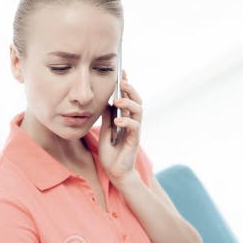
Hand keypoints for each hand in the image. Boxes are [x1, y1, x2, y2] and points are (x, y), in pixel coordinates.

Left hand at [98, 70, 143, 187]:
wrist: (115, 171)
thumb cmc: (111, 152)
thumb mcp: (105, 129)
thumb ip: (107, 116)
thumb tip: (104, 99)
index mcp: (125, 117)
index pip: (128, 97)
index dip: (126, 84)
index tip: (122, 71)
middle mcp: (132, 121)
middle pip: (137, 100)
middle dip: (130, 89)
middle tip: (121, 82)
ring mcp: (135, 130)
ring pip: (138, 111)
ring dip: (128, 103)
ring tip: (117, 101)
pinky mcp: (134, 140)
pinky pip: (134, 127)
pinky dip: (127, 122)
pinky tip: (118, 121)